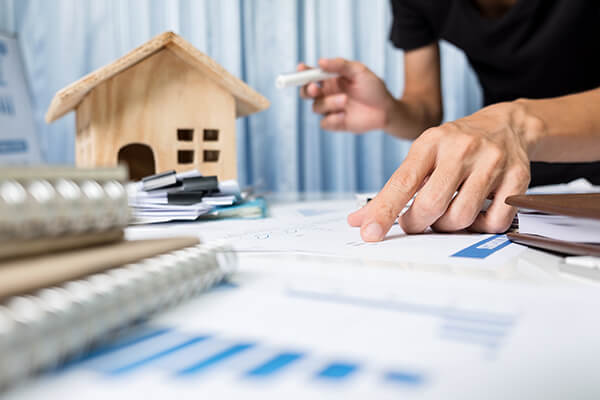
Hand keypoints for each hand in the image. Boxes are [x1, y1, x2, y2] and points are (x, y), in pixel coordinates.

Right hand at [299, 58, 396, 132]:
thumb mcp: (359, 71)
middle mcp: (326, 94)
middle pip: (306, 93)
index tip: (301, 69)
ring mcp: (330, 109)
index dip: (302, 72)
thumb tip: (320, 62)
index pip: (310, 75)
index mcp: (329, 80)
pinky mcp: (335, 123)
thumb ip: (340, 65)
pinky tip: (344, 116)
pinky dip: (332, 118)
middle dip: (307, 90)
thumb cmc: (372, 87)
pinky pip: (324, 123)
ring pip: (316, 107)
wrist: (385, 109)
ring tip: (345, 100)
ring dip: (329, 103)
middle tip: (315, 88)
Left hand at [347, 102, 532, 240]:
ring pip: (461, 217)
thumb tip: (358, 220)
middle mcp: (462, 149)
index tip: (369, 233)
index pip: (403, 182)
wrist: (507, 125)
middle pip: (432, 205)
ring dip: (447, 226)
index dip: (384, 211)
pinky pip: (493, 222)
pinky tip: (476, 213)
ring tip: (447, 213)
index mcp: (431, 142)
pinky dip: (480, 227)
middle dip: (417, 223)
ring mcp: (492, 162)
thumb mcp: (422, 156)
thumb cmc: (455, 146)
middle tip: (416, 222)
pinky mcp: (517, 178)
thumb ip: (393, 189)